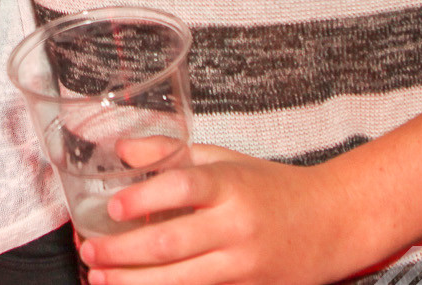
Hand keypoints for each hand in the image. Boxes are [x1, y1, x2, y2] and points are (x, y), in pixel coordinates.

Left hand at [81, 145, 367, 284]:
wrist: (332, 223)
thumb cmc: (269, 187)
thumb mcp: (224, 159)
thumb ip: (170, 155)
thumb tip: (120, 151)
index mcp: (230, 184)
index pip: (183, 187)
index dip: (145, 197)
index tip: (112, 206)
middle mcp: (236, 226)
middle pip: (172, 242)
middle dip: (123, 252)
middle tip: (89, 251)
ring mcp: (244, 265)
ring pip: (182, 280)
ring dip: (134, 282)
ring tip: (99, 277)